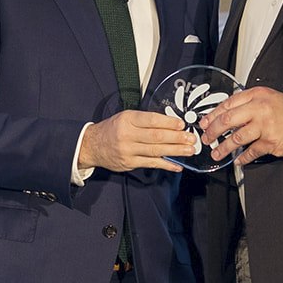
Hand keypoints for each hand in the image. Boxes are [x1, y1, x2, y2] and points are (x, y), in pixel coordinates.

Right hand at [78, 110, 197, 172]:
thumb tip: (171, 124)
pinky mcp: (130, 163)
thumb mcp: (126, 117)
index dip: (168, 122)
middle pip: (156, 137)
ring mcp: (128, 150)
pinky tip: (177, 165)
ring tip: (189, 151)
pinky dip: (166, 164)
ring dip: (175, 151)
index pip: (151, 120)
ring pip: (156, 151)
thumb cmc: (113, 129)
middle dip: (177, 138)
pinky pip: (151, 164)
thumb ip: (145, 120)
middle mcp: (127, 134)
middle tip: (191, 138)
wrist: (92, 145)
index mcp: (127, 119)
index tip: (181, 124)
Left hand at [199, 86, 282, 164]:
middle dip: (213, 131)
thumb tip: (224, 113)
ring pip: (237, 138)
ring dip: (224, 147)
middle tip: (207, 138)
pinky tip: (238, 160)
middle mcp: (259, 109)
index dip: (213, 115)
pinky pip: (251, 152)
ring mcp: (264, 126)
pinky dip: (243, 158)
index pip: (228, 104)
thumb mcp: (266, 98)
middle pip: (228, 120)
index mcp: (256, 96)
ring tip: (217, 153)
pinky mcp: (270, 142)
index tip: (205, 122)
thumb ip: (246, 102)